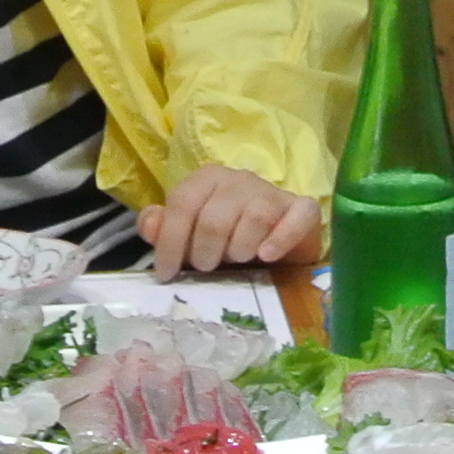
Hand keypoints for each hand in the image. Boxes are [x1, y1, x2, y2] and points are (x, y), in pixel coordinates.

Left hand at [141, 165, 320, 279]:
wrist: (274, 243)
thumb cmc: (225, 239)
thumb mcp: (189, 236)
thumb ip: (165, 228)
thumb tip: (151, 225)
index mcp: (206, 179)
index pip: (182, 203)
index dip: (171, 241)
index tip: (167, 274)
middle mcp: (239, 179)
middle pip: (215, 217)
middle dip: (205, 251)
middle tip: (207, 268)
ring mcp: (272, 192)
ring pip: (255, 217)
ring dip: (240, 249)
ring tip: (237, 262)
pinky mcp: (303, 208)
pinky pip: (296, 218)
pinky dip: (281, 239)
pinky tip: (267, 256)